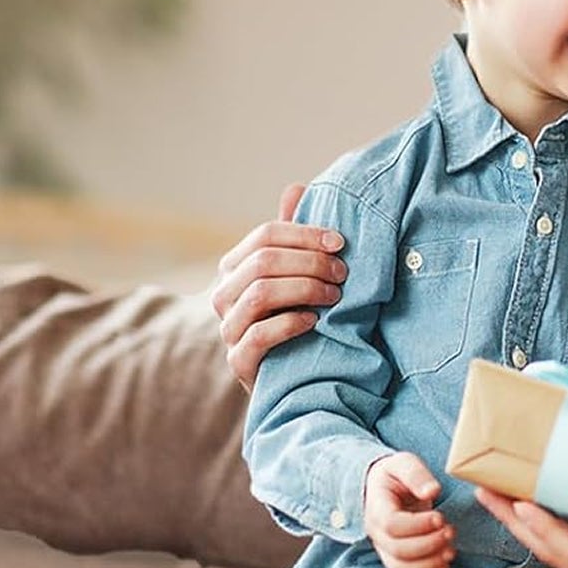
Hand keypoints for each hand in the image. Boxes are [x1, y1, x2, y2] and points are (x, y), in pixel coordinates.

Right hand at [210, 184, 348, 390]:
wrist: (299, 380)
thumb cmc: (299, 319)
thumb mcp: (299, 276)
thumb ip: (294, 238)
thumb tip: (296, 187)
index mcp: (235, 268)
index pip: (264, 235)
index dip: (304, 234)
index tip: (341, 242)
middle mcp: (224, 295)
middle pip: (263, 262)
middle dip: (309, 263)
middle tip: (343, 273)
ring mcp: (228, 329)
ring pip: (260, 294)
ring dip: (303, 289)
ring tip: (334, 296)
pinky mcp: (239, 362)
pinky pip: (258, 335)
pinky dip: (289, 324)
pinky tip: (315, 321)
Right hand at [364, 452, 455, 567]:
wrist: (382, 490)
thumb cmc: (394, 476)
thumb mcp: (403, 463)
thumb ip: (416, 474)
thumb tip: (432, 491)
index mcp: (377, 508)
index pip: (392, 525)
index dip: (418, 526)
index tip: (440, 517)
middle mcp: (377, 533)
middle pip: (399, 551)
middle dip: (430, 544)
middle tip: (450, 532)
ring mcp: (384, 550)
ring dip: (430, 565)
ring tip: (450, 551)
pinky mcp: (395, 561)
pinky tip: (443, 566)